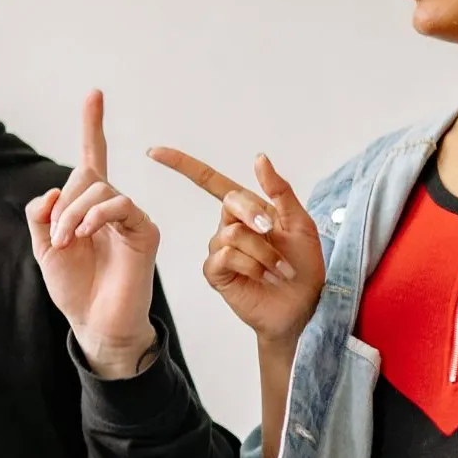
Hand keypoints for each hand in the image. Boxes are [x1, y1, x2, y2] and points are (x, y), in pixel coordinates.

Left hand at [25, 90, 159, 378]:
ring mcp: (130, 219)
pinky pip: (121, 206)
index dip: (93, 126)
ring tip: (67, 243)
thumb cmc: (74, 288)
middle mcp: (112, 207)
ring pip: (100, 190)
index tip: (94, 94)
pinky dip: (97, 216)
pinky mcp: (144, 233)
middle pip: (86, 178)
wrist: (95, 324)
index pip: (92, 158)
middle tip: (57, 239)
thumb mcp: (44, 248)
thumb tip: (53, 192)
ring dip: (75, 214)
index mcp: (88, 206)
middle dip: (63, 205)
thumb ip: (41, 215)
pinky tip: (85, 234)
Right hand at [147, 146, 325, 347]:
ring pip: (232, 234)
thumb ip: (279, 190)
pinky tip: (265, 277)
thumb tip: (259, 158)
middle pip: (229, 202)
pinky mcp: (216, 273)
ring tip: (280, 269)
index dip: (182, 165)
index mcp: (248, 211)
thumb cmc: (303, 266)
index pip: (210, 181)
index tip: (154, 152)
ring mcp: (220, 250)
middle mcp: (229, 227)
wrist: (303, 305)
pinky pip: (225, 256)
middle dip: (255, 215)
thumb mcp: (300, 222)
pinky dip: (251, 265)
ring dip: (263, 251)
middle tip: (274, 231)